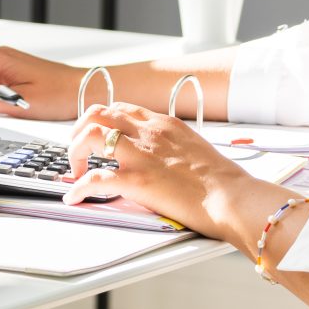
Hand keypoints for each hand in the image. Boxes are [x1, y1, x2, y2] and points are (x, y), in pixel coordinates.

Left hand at [61, 102, 289, 245]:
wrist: (234, 198)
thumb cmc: (223, 182)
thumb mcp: (196, 148)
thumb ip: (173, 146)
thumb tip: (161, 157)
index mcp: (164, 124)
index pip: (121, 109)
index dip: (101, 121)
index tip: (95, 137)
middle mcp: (149, 133)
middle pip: (98, 113)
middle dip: (80, 130)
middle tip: (79, 151)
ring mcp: (141, 155)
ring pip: (90, 134)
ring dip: (74, 152)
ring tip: (76, 170)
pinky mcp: (137, 181)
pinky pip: (95, 179)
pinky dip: (78, 188)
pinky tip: (74, 197)